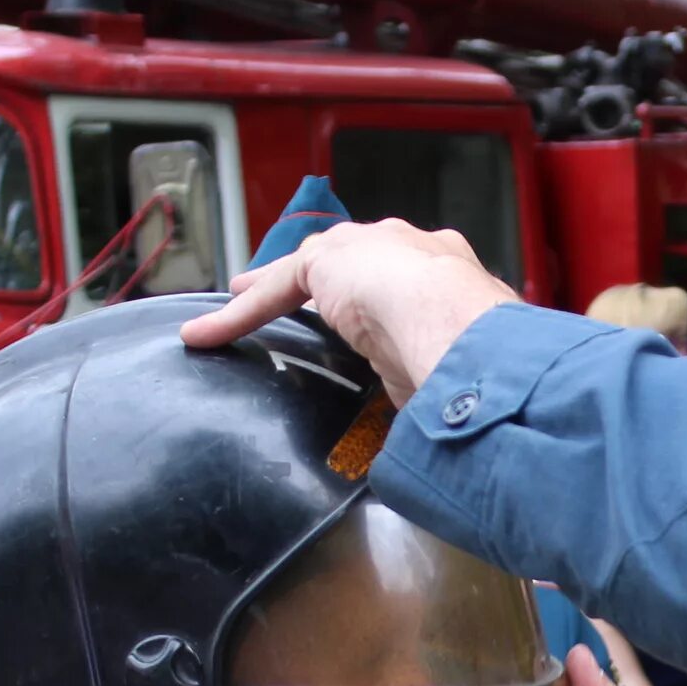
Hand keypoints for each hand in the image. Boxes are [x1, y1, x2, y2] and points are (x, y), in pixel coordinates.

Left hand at [178, 218, 516, 400]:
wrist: (457, 318)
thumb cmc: (478, 353)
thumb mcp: (465, 368)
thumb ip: (443, 381)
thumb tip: (438, 436)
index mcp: (458, 276)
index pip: (415, 282)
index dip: (388, 301)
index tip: (370, 323)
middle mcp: (416, 250)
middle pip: (360, 265)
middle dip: (331, 282)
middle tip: (304, 305)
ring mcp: (372, 248)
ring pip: (311, 270)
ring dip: (272, 289)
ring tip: (241, 299)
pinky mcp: (327, 260)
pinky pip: (278, 288)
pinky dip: (241, 313)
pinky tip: (209, 334)